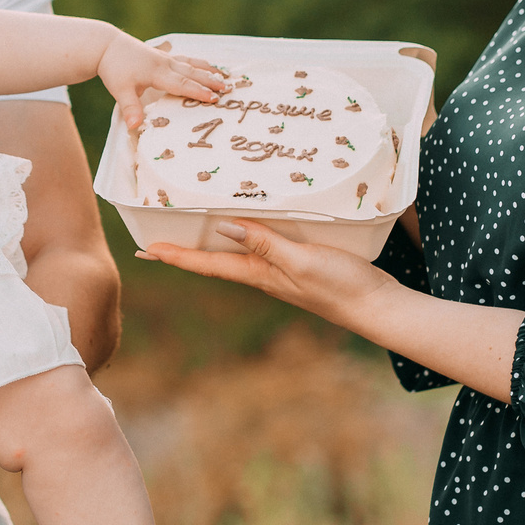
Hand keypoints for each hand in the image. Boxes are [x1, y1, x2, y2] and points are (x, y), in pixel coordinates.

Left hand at [98, 34, 225, 134]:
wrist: (107, 46)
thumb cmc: (114, 68)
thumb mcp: (119, 90)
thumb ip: (130, 108)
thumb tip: (135, 126)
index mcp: (157, 73)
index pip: (181, 84)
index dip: (198, 92)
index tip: (213, 98)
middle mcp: (165, 64)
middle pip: (192, 73)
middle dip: (211, 81)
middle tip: (228, 89)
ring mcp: (166, 59)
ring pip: (192, 64)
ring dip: (209, 71)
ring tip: (226, 76)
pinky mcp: (164, 56)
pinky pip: (187, 60)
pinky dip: (200, 64)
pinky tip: (208, 66)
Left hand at [141, 220, 398, 328]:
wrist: (377, 306)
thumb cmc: (339, 286)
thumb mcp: (300, 260)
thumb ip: (265, 243)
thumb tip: (224, 228)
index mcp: (258, 274)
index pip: (208, 264)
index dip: (176, 256)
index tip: (147, 249)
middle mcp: (263, 272)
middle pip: (216, 257)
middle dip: (187, 247)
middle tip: (158, 236)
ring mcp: (282, 268)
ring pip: (239, 248)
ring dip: (215, 237)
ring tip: (195, 220)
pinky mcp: (301, 261)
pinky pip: (266, 242)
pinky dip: (251, 229)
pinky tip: (254, 218)